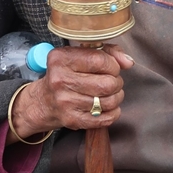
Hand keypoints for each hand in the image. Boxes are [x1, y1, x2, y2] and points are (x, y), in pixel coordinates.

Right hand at [7, 44, 133, 141]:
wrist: (43, 101)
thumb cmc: (67, 73)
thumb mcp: (80, 54)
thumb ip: (107, 52)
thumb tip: (128, 62)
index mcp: (61, 58)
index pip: (99, 60)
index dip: (114, 65)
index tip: (113, 67)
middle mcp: (60, 80)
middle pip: (106, 83)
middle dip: (117, 82)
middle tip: (113, 81)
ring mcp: (64, 102)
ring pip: (108, 102)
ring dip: (116, 97)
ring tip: (111, 93)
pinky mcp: (71, 120)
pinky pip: (104, 119)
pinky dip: (113, 113)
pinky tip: (108, 107)